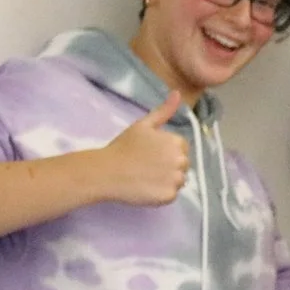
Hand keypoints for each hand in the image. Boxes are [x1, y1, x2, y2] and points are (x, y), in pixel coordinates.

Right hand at [94, 90, 189, 205]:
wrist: (107, 171)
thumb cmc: (123, 147)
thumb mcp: (143, 125)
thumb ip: (164, 111)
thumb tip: (178, 93)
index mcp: (176, 142)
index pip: (182, 149)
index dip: (166, 152)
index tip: (151, 154)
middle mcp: (181, 161)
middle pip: (183, 166)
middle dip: (169, 166)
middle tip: (147, 166)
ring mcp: (176, 179)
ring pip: (179, 181)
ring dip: (167, 180)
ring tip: (146, 177)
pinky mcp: (169, 196)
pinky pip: (171, 195)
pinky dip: (161, 194)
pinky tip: (146, 188)